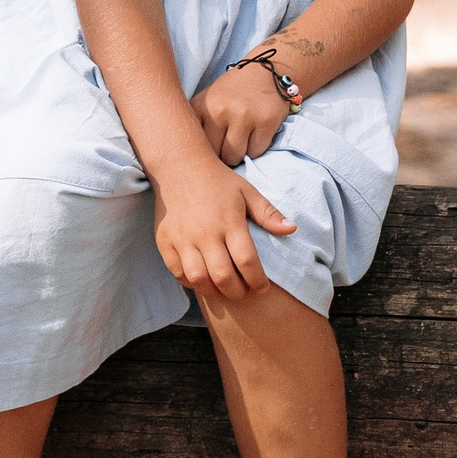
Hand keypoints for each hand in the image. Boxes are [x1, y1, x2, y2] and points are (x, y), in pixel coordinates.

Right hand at [151, 153, 295, 300]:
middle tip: (244, 292)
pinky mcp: (164, 242)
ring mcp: (182, 239)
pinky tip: (202, 279)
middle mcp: (205, 233)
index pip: (247, 261)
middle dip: (237, 291)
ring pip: (199, 279)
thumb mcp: (247, 192)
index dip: (257, 280)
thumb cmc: (218, 181)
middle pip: (223, 276)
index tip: (263, 287)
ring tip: (224, 289)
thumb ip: (268, 213)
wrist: (179, 166)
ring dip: (214, 291)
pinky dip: (191, 282)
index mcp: (229, 221)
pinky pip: (177, 273)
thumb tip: (292, 229)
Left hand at [191, 63, 293, 166]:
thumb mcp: (206, 101)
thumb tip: (189, 159)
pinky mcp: (266, 121)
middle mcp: (220, 110)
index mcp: (201, 106)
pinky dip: (256, 147)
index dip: (204, 152)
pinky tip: (256, 132)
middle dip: (222, 155)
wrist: (266, 71)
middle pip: (215, 155)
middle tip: (229, 142)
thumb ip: (196, 125)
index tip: (211, 147)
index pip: (196, 146)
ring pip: (235, 156)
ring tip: (242, 137)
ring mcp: (244, 115)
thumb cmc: (232, 92)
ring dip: (239, 153)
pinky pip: (256, 151)